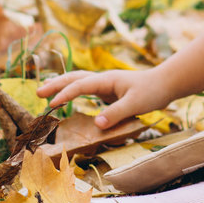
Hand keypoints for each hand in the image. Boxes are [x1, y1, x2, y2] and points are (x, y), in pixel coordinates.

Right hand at [36, 68, 170, 130]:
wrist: (165, 83)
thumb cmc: (152, 91)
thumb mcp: (136, 104)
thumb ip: (116, 113)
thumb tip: (97, 124)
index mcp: (107, 80)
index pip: (80, 85)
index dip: (65, 94)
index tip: (51, 104)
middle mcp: (102, 79)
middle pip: (74, 78)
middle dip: (56, 84)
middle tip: (38, 93)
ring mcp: (104, 84)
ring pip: (78, 80)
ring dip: (61, 84)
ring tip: (44, 90)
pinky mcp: (107, 91)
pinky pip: (84, 88)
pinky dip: (72, 90)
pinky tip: (66, 96)